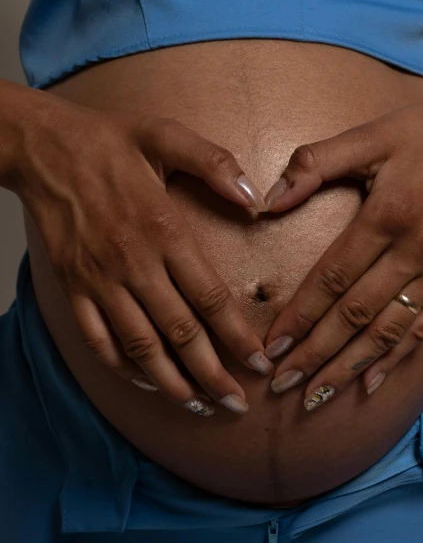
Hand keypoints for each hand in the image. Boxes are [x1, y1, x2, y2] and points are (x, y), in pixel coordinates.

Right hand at [14, 88, 272, 415]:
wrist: (42, 149)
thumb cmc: (109, 142)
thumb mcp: (165, 135)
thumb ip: (214, 163)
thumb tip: (255, 197)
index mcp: (163, 229)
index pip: (210, 297)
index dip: (237, 337)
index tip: (261, 363)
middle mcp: (133, 262)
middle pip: (180, 334)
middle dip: (213, 376)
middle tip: (237, 405)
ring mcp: (100, 280)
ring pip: (140, 347)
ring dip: (171, 383)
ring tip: (198, 406)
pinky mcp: (73, 287)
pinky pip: (98, 339)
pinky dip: (122, 367)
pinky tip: (145, 382)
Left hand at [262, 91, 422, 409]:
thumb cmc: (421, 133)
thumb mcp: (367, 136)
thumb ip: (314, 165)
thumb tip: (267, 202)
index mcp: (389, 216)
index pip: (334, 279)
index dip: (300, 316)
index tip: (272, 346)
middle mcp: (418, 250)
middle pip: (357, 315)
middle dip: (317, 354)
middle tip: (283, 383)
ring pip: (389, 331)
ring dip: (351, 366)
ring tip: (317, 394)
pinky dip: (397, 358)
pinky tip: (371, 382)